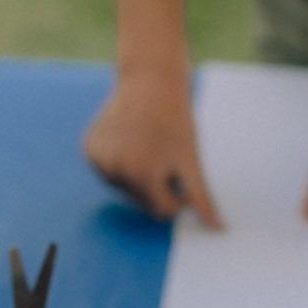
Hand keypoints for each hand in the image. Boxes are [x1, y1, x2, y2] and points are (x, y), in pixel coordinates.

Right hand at [83, 73, 222, 226]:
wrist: (150, 79)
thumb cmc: (177, 119)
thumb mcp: (191, 158)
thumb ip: (201, 198)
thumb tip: (218, 228)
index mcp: (141, 175)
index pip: (162, 211)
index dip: (177, 197)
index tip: (183, 174)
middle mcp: (114, 169)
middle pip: (141, 201)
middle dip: (156, 185)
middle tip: (164, 155)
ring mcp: (97, 160)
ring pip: (123, 187)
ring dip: (137, 175)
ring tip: (147, 145)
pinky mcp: (88, 149)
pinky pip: (108, 171)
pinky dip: (120, 162)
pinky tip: (129, 139)